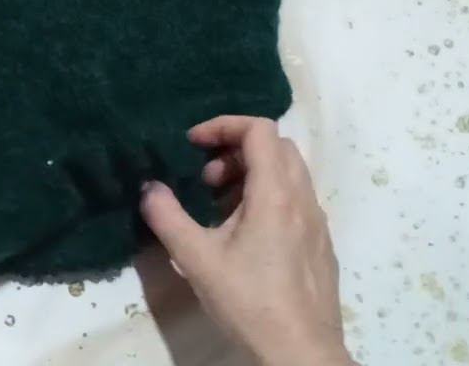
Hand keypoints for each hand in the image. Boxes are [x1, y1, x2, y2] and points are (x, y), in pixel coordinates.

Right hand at [138, 116, 353, 365]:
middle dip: (236, 149)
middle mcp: (303, 199)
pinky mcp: (319, 244)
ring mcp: (317, 222)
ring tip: (218, 208)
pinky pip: (295, 200)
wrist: (300, 351)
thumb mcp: (197, 259)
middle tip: (206, 179)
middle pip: (276, 147)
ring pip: (288, 174)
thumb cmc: (249, 301)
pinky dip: (267, 197)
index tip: (193, 145)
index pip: (259, 129)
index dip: (223, 125)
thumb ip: (168, 217)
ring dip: (251, 175)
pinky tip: (243, 236)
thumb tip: (149, 188)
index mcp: (276, 194)